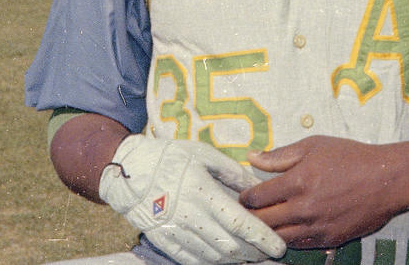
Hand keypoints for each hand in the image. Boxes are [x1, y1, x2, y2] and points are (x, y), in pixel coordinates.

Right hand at [98, 135, 285, 264]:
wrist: (128, 172)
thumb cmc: (169, 158)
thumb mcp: (203, 154)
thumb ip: (232, 172)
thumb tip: (256, 187)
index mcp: (202, 192)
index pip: (240, 223)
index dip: (263, 238)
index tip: (280, 246)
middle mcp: (190, 217)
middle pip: (230, 246)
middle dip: (254, 254)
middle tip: (270, 254)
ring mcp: (176, 233)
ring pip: (213, 258)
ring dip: (236, 261)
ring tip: (252, 258)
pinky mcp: (164, 242)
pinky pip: (192, 261)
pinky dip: (212, 263)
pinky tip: (224, 260)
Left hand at [239, 136, 399, 249]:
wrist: (387, 179)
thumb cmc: (350, 157)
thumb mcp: (313, 145)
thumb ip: (279, 155)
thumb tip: (252, 157)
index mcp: (297, 181)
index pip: (256, 198)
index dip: (245, 198)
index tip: (244, 196)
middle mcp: (304, 208)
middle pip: (263, 222)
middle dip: (251, 218)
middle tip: (246, 213)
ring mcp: (317, 227)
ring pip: (278, 238)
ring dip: (267, 232)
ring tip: (263, 224)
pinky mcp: (329, 239)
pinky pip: (299, 245)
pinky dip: (288, 239)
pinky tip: (285, 231)